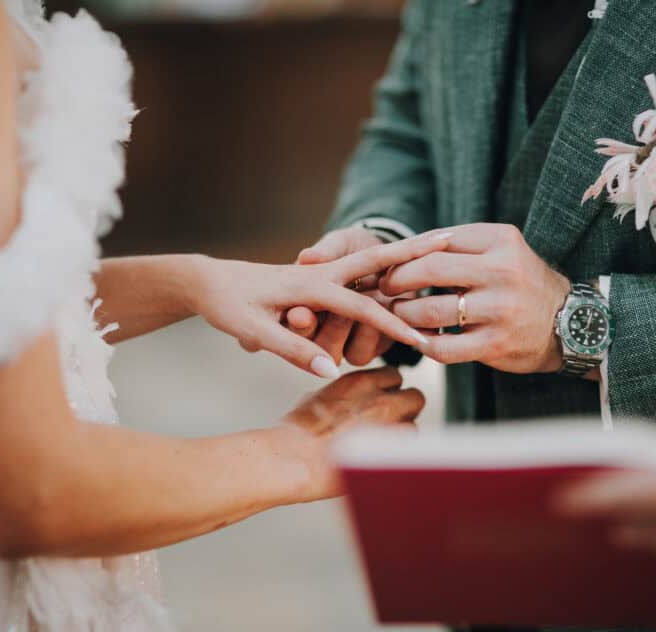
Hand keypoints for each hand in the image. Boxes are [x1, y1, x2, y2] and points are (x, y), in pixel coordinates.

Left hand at [190, 233, 447, 377]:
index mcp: (311, 285)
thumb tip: (330, 368)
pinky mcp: (316, 276)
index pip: (364, 306)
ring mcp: (321, 271)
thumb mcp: (253, 329)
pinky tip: (405, 266)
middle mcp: (321, 272)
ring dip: (404, 251)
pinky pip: (357, 269)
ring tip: (441, 241)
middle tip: (448, 239)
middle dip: (413, 250)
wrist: (206, 280)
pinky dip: (385, 261)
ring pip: (371, 260)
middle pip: (377, 259)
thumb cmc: (227, 303)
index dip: (394, 325)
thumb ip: (292, 348)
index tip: (424, 339)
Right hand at [279, 366, 425, 500]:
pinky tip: (380, 461)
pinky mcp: (391, 451)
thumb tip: (349, 403)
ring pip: (413, 426)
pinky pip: (406, 451)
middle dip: (406, 410)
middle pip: (414, 397)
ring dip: (402, 436)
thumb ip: (344, 397)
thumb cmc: (296, 434)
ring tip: (381, 447)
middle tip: (391, 423)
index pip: (395, 376)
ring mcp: (388, 426)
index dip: (391, 390)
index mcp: (360, 383)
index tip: (384, 400)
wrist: (293, 458)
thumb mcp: (318, 399)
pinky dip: (398, 456)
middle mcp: (379, 399)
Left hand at [381, 224, 570, 373]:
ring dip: (405, 313)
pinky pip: (444, 348)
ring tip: (398, 313)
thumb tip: (401, 251)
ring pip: (431, 311)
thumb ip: (458, 248)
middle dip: (397, 279)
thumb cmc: (521, 284)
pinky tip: (419, 339)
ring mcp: (500, 309)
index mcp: (500, 241)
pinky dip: (424, 344)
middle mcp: (503, 271)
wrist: (569, 323)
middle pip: (430, 270)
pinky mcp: (496, 344)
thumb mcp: (500, 252)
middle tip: (383, 286)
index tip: (388, 263)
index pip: (438, 241)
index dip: (405, 253)